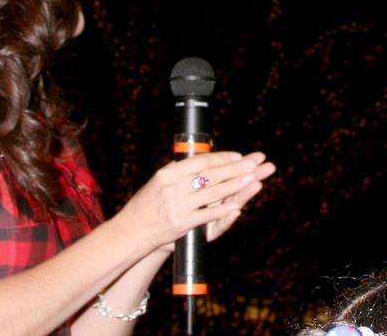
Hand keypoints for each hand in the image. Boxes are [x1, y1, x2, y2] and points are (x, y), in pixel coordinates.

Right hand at [116, 151, 275, 251]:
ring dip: (235, 186)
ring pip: (212, 193)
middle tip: (254, 163)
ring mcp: (177, 206)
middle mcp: (173, 188)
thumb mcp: (159, 180)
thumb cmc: (148, 203)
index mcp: (168, 174)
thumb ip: (180, 169)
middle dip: (236, 169)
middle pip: (211, 175)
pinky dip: (222, 209)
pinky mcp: (181, 224)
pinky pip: (206, 215)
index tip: (239, 156)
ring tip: (252, 179)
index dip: (222, 158)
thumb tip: (204, 155)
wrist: (131, 231)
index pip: (201, 161)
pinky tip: (236, 205)